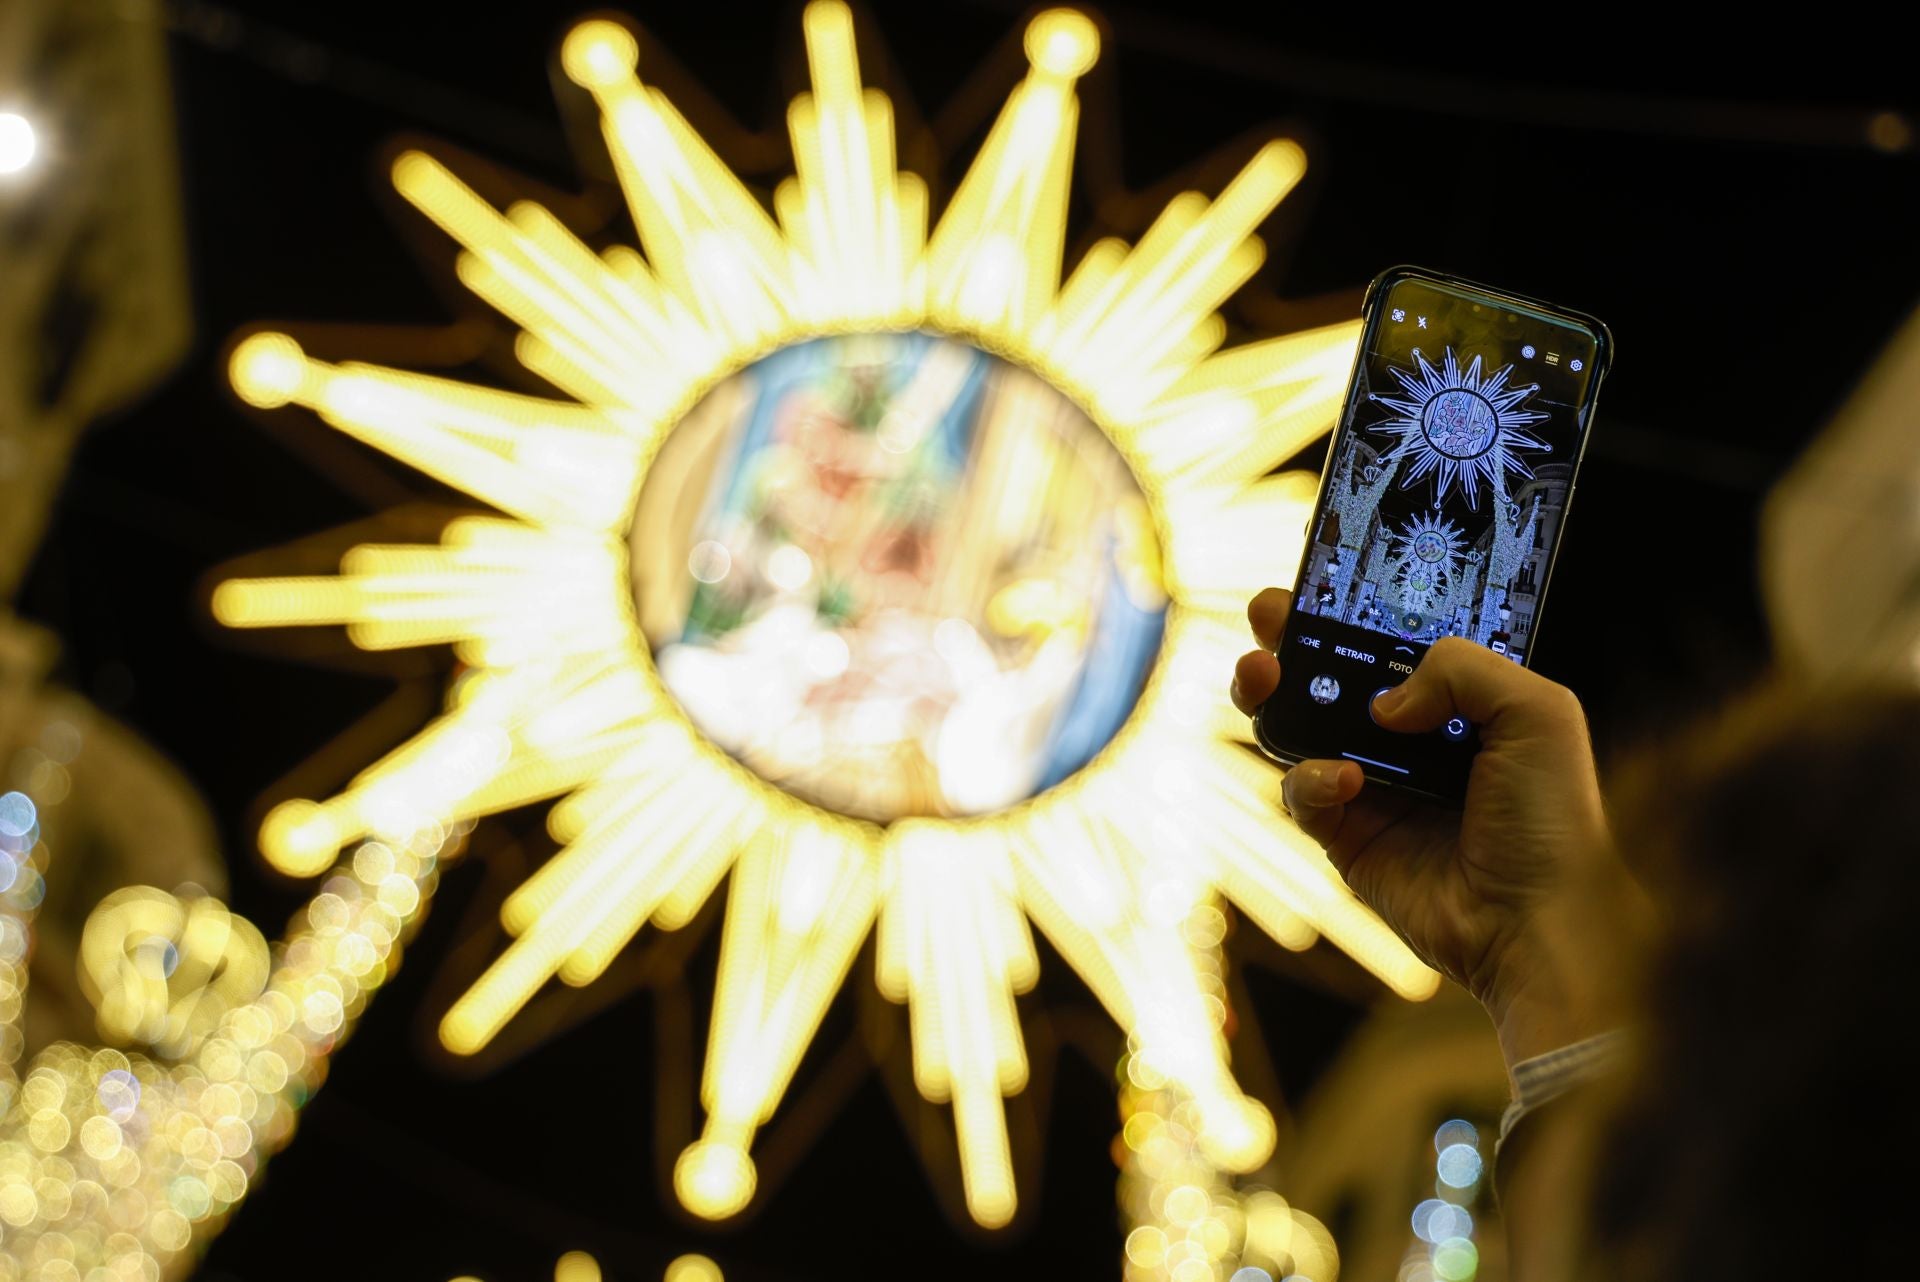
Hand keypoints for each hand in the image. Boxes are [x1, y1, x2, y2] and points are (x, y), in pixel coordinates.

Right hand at [1232, 588, 1649, 1067]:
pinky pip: (1303, 793)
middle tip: (1267, 616)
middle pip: (1333, 678)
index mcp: (1462, 704)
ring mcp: (1376, 788)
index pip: (1396, 643)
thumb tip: (1384, 701)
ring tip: (1262, 675)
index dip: (1356, 612)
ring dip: (1272, 695)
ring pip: (1299, 729)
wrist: (1535, 922)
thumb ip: (1462, 668)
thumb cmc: (1553, 822)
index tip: (1319, 580)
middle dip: (1291, 641)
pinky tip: (1346, 779)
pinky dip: (1310, 778)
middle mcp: (1413, 742)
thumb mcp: (1538, 712)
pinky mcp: (1348, 837)